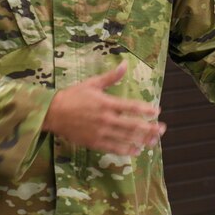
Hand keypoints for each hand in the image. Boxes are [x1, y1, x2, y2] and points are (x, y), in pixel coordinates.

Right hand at [42, 65, 165, 154]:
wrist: (52, 113)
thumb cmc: (73, 96)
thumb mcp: (92, 83)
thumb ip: (111, 76)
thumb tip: (125, 63)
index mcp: (106, 103)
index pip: (131, 107)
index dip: (146, 109)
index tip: (157, 111)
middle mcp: (106, 119)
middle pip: (133, 125)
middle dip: (149, 128)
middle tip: (162, 129)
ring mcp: (100, 132)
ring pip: (126, 138)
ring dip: (142, 140)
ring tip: (155, 141)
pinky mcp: (94, 142)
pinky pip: (114, 148)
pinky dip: (126, 150)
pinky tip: (137, 151)